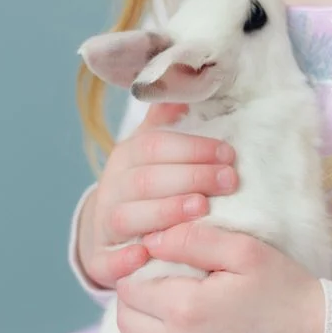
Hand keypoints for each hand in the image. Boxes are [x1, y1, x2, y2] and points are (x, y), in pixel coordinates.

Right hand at [77, 102, 239, 288]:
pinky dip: (124, 260)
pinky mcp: (101, 259)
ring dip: (165, 212)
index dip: (193, 148)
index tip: (228, 153)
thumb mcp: (155, 150)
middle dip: (191, 178)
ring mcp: (105, 224)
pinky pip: (108, 260)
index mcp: (127, 157)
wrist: (110, 231)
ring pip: (129, 217)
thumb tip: (184, 71)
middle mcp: (113, 188)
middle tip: (230, 181)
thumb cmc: (149, 186)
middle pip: (147, 180)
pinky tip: (145, 256)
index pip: (156, 146)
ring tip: (201, 209)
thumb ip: (168, 120)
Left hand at [115, 221, 325, 332]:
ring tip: (159, 317)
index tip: (156, 267)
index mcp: (186, 310)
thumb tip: (150, 240)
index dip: (138, 273)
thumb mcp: (245, 250)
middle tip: (157, 288)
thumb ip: (192, 239)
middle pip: (127, 323)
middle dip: (135, 302)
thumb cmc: (286, 290)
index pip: (130, 290)